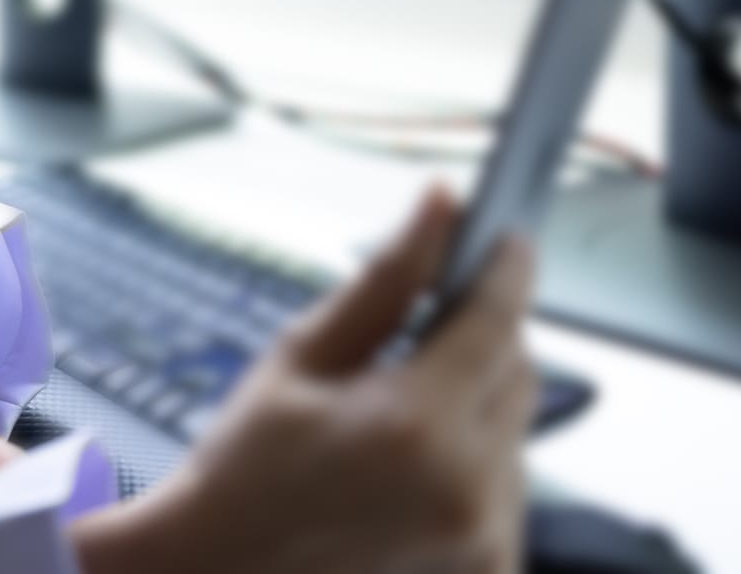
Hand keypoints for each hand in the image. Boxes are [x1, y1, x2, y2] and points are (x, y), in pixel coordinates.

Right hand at [71, 187, 537, 573]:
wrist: (220, 572)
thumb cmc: (245, 466)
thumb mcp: (302, 359)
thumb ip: (384, 282)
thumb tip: (441, 204)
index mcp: (416, 423)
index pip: (496, 320)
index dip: (506, 269)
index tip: (506, 238)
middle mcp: (468, 488)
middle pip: (520, 376)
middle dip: (483, 341)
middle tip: (426, 333)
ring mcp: (486, 542)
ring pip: (516, 435)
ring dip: (475, 409)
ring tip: (395, 425)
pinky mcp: (491, 573)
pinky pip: (505, 493)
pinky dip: (471, 468)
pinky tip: (407, 476)